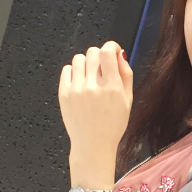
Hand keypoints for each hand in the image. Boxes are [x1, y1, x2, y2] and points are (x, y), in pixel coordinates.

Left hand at [58, 42, 132, 188]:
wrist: (93, 144)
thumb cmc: (112, 125)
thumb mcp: (128, 100)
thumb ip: (126, 74)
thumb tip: (120, 54)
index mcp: (112, 88)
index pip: (107, 52)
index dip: (111, 46)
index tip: (113, 51)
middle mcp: (93, 87)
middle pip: (93, 52)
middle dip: (100, 56)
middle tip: (102, 69)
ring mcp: (76, 90)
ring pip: (79, 58)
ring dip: (87, 63)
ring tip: (90, 77)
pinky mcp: (64, 94)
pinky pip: (67, 69)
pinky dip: (75, 72)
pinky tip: (81, 83)